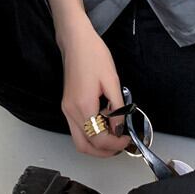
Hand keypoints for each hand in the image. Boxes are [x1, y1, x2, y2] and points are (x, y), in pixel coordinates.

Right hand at [58, 23, 133, 158]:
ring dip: (97, 144)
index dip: (116, 144)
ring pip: (79, 140)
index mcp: (83, 106)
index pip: (99, 139)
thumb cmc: (94, 55)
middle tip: (120, 145)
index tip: (128, 138)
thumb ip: (117, 108)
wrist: (75, 41)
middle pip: (84, 147)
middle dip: (104, 152)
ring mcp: (66, 109)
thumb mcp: (112, 80)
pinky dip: (91, 133)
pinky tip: (104, 122)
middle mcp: (71, 112)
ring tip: (114, 134)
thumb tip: (119, 128)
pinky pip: (77, 129)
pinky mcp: (66, 105)